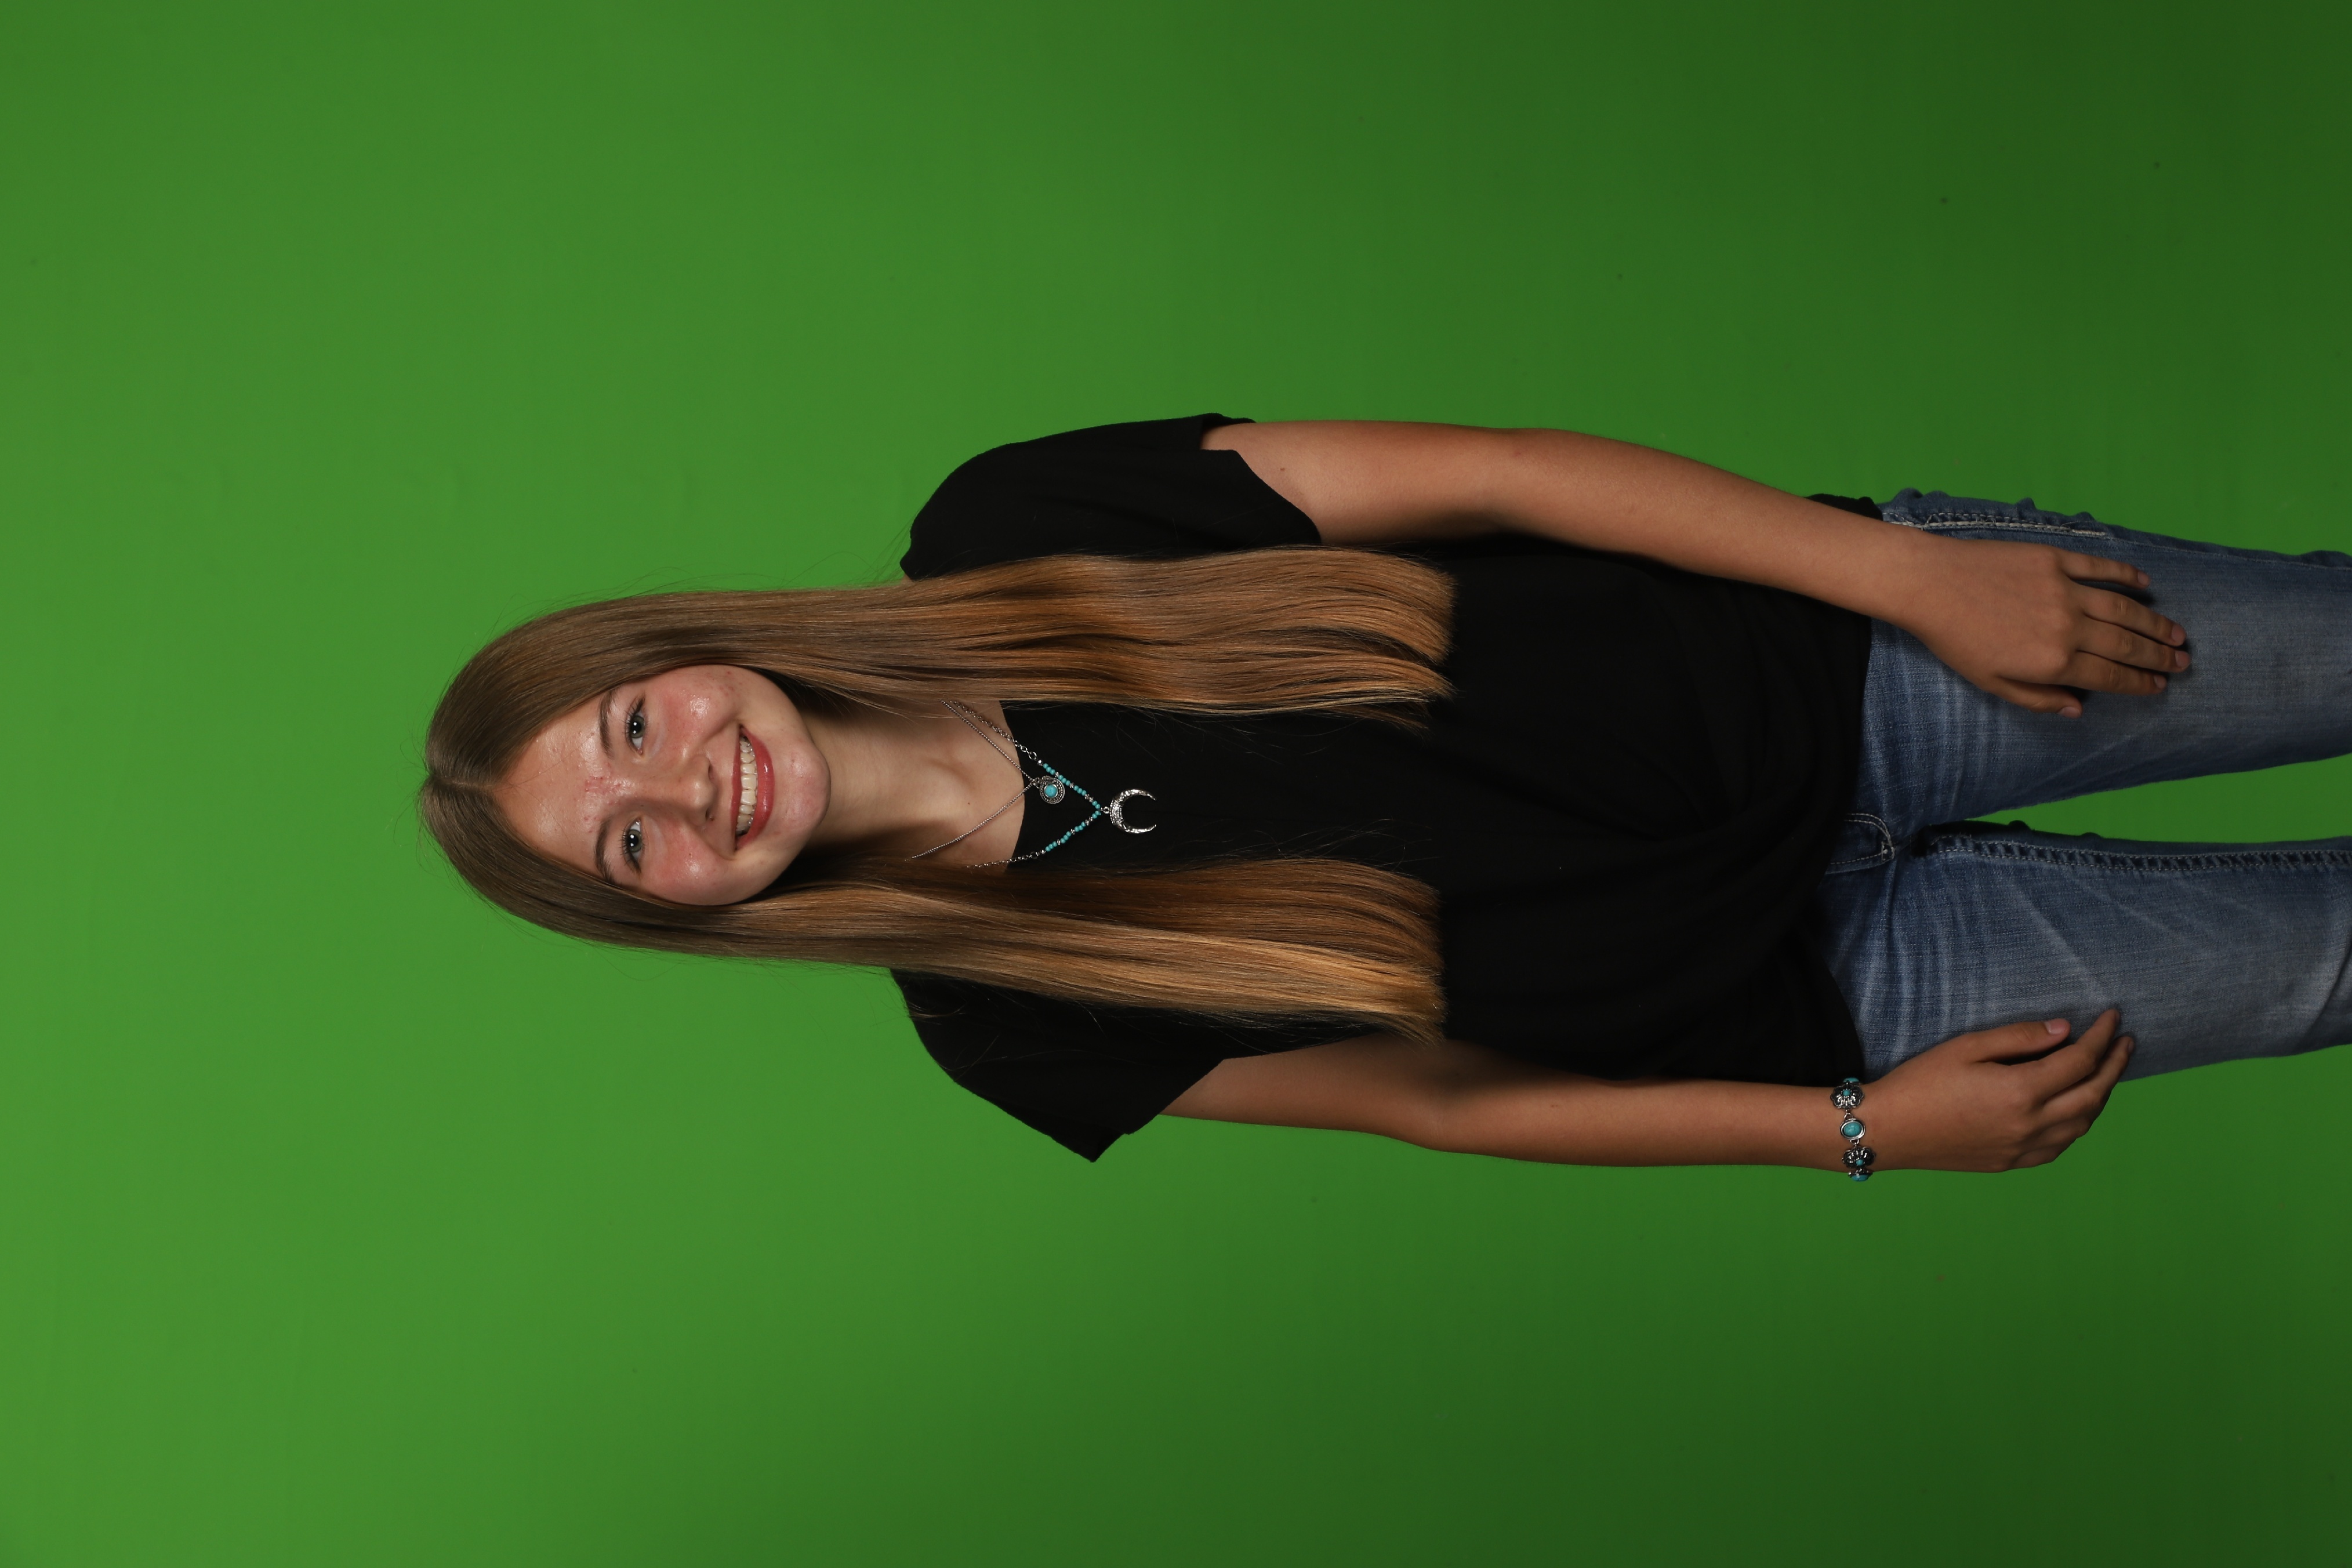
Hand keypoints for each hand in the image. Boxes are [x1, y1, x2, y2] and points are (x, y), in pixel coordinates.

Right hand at [1862, 1010, 2133, 1171]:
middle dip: (2115, 1065)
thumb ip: (2019, 1037)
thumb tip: (2064, 1030)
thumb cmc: (1920, 1082)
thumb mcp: (1966, 1047)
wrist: (1889, 1130)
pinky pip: (2061, 1145)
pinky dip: (2079, 1123)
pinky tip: (2075, 1108)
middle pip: (2093, 1095)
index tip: (2112, 1016)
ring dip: (2101, 1095)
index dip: (2101, 1036)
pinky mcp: (2012, 1162)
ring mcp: (2024, 1149)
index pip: (2079, 1060)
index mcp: (2020, 1092)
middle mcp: (2031, 1125)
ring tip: (2105, 1071)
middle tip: (2124, 1041)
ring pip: (2083, 1124)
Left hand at [1893, 536, 2188, 716]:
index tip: (2159, 686)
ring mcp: (2064, 589)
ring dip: (2154, 622)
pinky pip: (2101, 569)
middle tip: (2182, 661)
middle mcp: (2067, 627)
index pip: (2110, 675)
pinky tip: (2146, 585)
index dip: (2139, 682)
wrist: (1931, 585)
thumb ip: (2038, 699)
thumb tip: (2077, 709)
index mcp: (2052, 662)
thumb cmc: (1955, 639)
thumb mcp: (1991, 683)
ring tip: (2176, 633)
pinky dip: (2127, 576)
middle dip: (2158, 656)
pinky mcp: (2055, 559)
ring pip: (2124, 608)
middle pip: (2126, 644)